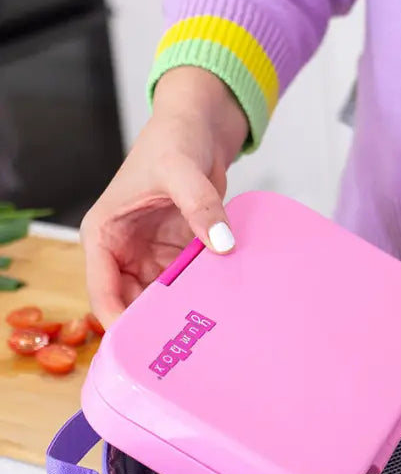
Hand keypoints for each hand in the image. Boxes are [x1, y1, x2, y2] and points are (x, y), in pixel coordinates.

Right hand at [80, 67, 248, 326]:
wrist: (200, 125)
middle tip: (186, 348)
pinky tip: (224, 308)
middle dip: (156, 323)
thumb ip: (200, 205)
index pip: (103, 291)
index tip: (144, 347)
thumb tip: (221, 242)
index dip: (120, 321)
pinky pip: (190, 281)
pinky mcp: (180, 251)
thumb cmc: (173, 139)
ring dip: (184, 310)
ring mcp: (154, 253)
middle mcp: (125, 250)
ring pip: (164, 297)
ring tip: (208, 334)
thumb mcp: (180, 170)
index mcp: (104, 235)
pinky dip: (204, 292)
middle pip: (135, 302)